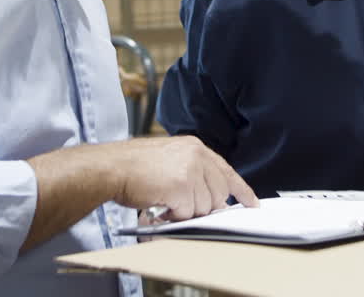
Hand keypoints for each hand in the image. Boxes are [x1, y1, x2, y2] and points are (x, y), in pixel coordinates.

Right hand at [108, 136, 257, 220]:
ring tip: (165, 202)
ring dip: (185, 211)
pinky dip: (174, 215)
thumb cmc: (132, 166)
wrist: (111, 168)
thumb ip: (192, 173)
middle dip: (202, 206)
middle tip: (179, 205)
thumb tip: (209, 198)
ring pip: (204, 206)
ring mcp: (190, 170)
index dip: (241, 190)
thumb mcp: (168, 159)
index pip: (226, 171)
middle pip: (218, 194)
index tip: (252, 203)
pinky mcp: (182, 186)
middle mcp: (196, 155)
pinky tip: (161, 206)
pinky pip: (188, 213)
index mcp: (194, 147)